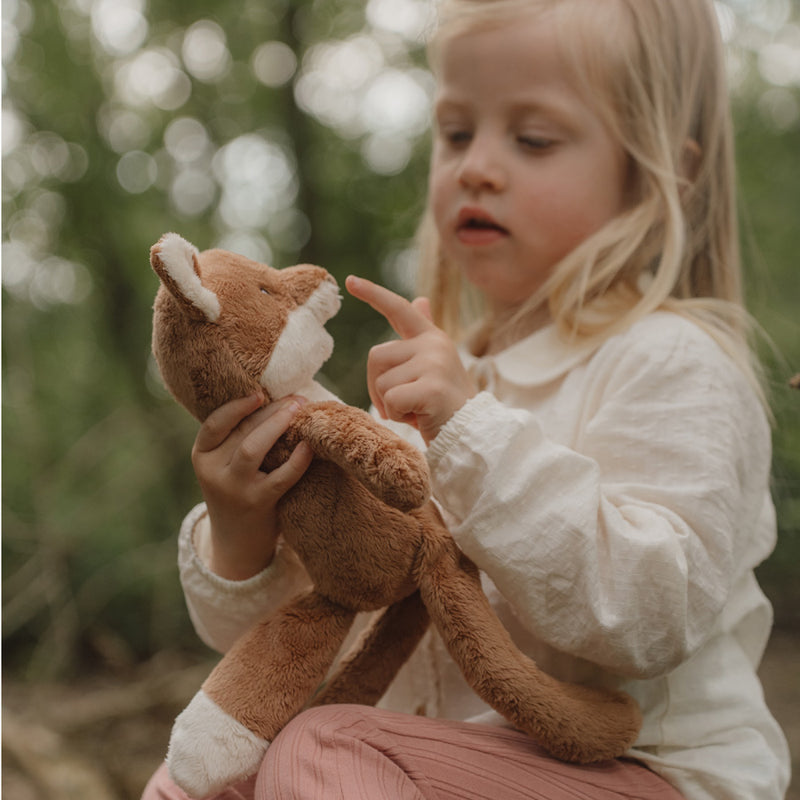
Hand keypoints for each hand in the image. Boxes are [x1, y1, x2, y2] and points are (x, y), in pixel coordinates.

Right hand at [191, 393, 313, 579]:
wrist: (237, 542)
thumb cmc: (239, 490)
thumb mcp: (226, 464)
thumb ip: (239, 437)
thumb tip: (276, 398)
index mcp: (202, 455)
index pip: (215, 423)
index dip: (237, 406)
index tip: (259, 393)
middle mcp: (213, 471)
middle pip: (241, 432)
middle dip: (270, 411)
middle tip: (297, 399)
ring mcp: (234, 489)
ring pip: (253, 448)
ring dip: (278, 425)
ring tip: (301, 410)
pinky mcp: (257, 504)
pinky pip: (280, 477)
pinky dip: (297, 460)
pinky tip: (309, 446)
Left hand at [346, 276, 476, 443]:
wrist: (471, 434)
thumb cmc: (445, 403)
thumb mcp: (434, 364)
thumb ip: (423, 334)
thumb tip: (420, 299)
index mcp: (432, 337)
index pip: (398, 309)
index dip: (373, 294)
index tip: (350, 280)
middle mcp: (434, 344)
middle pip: (375, 356)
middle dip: (378, 386)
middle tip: (404, 403)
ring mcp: (434, 364)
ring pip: (381, 382)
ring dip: (389, 404)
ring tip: (416, 410)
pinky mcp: (431, 388)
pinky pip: (391, 400)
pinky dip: (398, 416)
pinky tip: (419, 418)